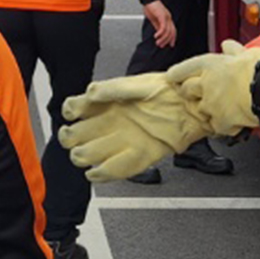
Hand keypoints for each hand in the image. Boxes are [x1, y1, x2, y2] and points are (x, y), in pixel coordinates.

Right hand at [57, 74, 206, 180]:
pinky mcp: (137, 157)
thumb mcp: (139, 85)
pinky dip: (102, 173)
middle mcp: (110, 123)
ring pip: (89, 154)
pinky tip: (95, 173)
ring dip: (82, 156)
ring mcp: (121, 141)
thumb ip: (113, 89)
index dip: (69, 111)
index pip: (75, 108)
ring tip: (82, 155)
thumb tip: (89, 93)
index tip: (71, 113)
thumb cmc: (167, 91)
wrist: (191, 106)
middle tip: (71, 137)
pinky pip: (114, 170)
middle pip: (77, 135)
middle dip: (69, 138)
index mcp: (106, 104)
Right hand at [142, 0, 175, 47]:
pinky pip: (163, 27)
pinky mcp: (162, 16)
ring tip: (157, 43)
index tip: (170, 45)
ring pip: (167, 31)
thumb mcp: (154, 18)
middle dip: (167, 41)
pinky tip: (156, 36)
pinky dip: (160, 34)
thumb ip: (157, 26)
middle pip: (172, 32)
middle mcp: (169, 18)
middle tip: (161, 46)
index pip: (173, 30)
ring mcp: (166, 17)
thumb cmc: (150, 6)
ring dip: (163, 39)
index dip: (172, 38)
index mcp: (167, 18)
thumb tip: (159, 33)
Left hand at [165, 40, 259, 137]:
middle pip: (187, 91)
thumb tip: (227, 45)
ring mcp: (211, 104)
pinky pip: (217, 127)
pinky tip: (234, 122)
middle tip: (202, 95)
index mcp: (209, 64)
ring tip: (225, 109)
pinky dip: (224, 126)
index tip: (173, 78)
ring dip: (209, 111)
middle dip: (191, 94)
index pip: (181, 70)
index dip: (176, 75)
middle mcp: (206, 83)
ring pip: (201, 111)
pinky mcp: (221, 121)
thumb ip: (233, 51)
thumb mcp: (245, 52)